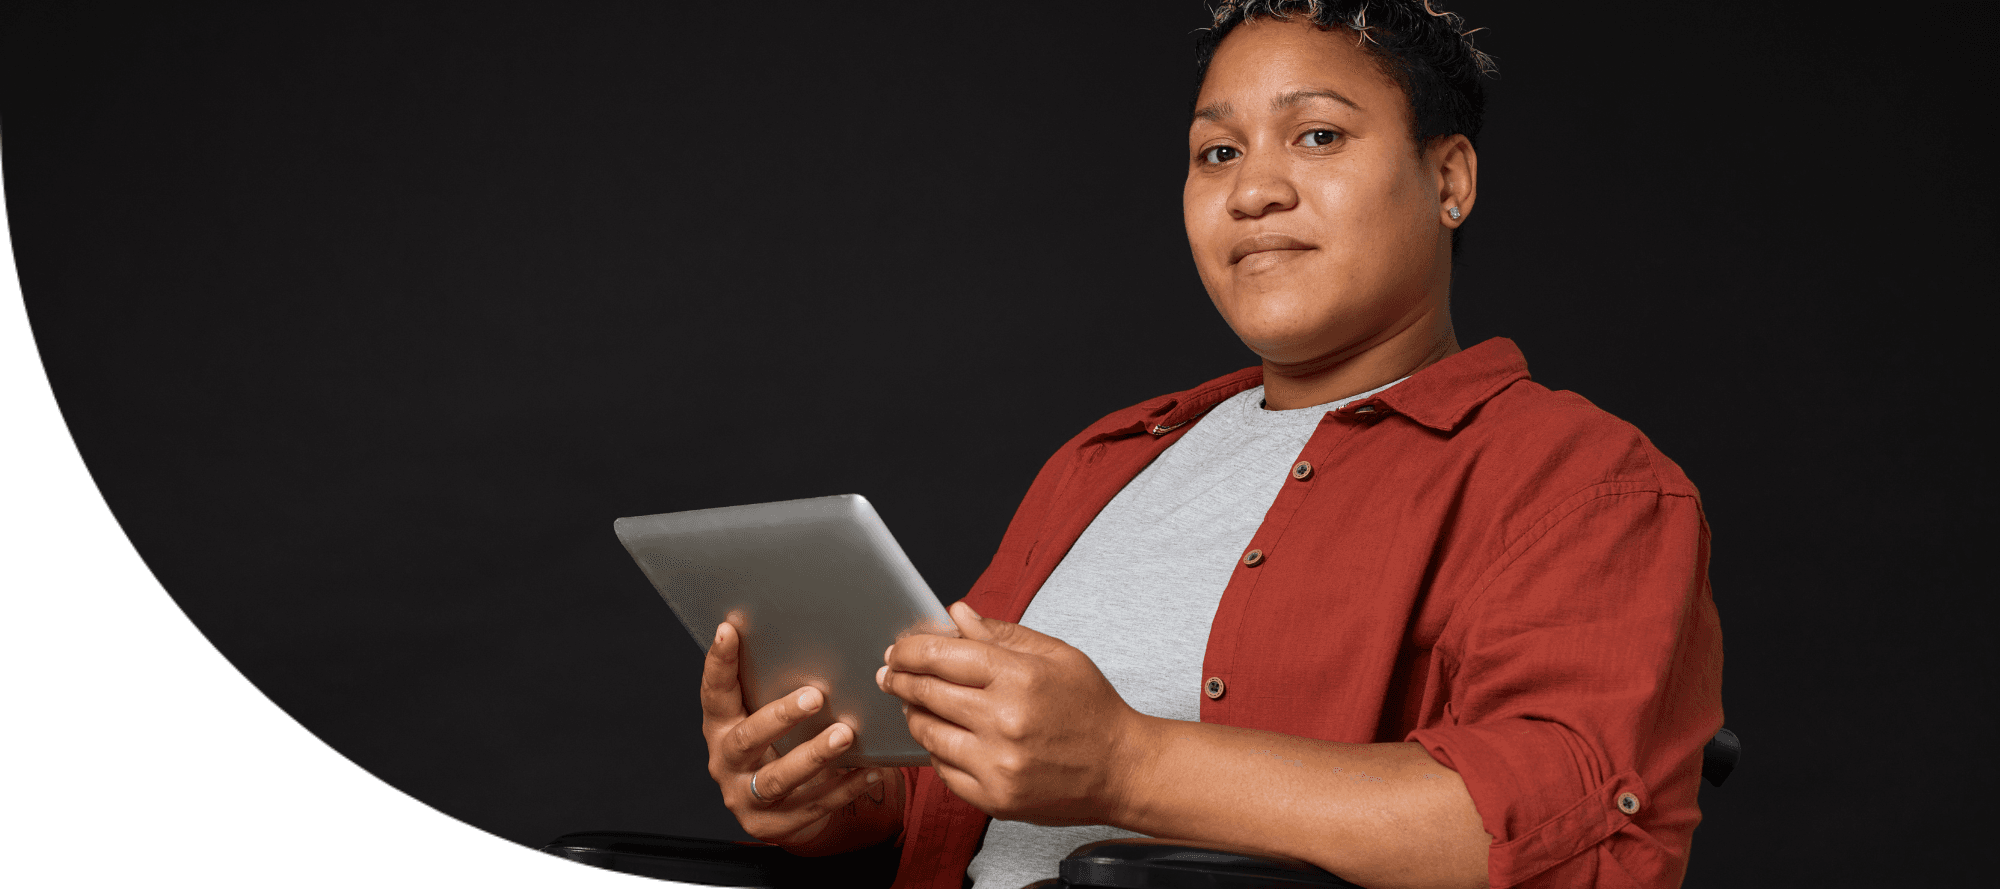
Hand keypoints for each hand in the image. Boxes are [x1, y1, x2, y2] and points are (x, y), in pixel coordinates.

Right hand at [700, 620, 887, 846]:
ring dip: (813, 756)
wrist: (776, 811)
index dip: (719, 663)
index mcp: (721, 728)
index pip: (715, 694)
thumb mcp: (762, 718)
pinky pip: (814, 806)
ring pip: (780, 779)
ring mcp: (747, 798)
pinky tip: (869, 769)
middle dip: (781, 717)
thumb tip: (807, 633)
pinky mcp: (774, 826)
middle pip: (749, 740)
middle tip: (815, 696)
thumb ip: (770, 688)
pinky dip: (844, 787)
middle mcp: (727, 764)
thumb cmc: (774, 747)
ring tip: (844, 734)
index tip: (729, 629)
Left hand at [877, 601, 1152, 825]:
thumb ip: (1000, 634)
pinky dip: (937, 750)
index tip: (897, 650)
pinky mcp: (994, 798)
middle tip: (890, 674)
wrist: (1122, 769)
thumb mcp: (1056, 656)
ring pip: (927, 733)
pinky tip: (945, 737)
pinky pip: (943, 770)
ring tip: (916, 703)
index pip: (941, 656)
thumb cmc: (1091, 708)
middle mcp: (1004, 722)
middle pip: (926, 692)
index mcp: (1020, 677)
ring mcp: (997, 765)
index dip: (909, 650)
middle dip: (900, 679)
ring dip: (914, 714)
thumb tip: (955, 614)